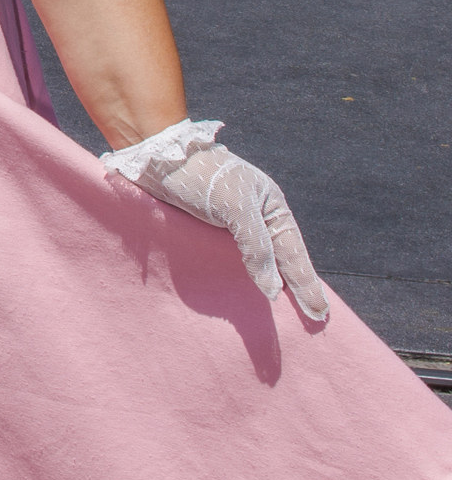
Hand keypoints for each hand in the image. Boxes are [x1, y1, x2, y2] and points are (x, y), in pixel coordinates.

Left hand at [105, 120, 328, 321]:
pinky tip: (243, 300)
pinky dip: (238, 283)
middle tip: (315, 321)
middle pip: (280, 261)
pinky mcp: (208, 235)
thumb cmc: (203, 176)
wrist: (158, 158)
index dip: (307, 285)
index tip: (320, 314)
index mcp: (271, 208)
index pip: (294, 253)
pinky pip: (229, 265)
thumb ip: (257, 248)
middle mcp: (257, 219)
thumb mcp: (236, 208)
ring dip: (266, 288)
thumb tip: (274, 291)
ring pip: (255, 265)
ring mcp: (233, 228)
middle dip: (296, 289)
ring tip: (284, 319)